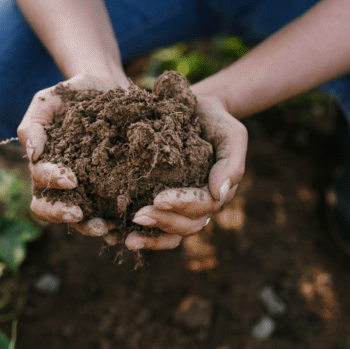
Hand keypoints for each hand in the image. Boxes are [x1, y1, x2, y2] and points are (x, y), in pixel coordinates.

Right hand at [17, 74, 126, 238]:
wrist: (107, 86)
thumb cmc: (71, 95)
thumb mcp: (47, 102)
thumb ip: (33, 126)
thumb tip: (33, 155)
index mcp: (45, 167)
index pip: (40, 185)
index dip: (52, 185)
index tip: (70, 179)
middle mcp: (64, 185)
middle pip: (54, 211)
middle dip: (64, 215)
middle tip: (80, 214)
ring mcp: (89, 189)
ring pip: (82, 218)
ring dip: (91, 226)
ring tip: (107, 226)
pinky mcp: (113, 187)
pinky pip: (113, 211)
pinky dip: (119, 222)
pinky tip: (128, 224)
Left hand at [124, 92, 246, 249]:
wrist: (195, 109)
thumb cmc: (216, 120)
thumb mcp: (231, 135)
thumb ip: (231, 163)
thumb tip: (219, 195)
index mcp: (217, 191)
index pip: (204, 207)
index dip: (183, 205)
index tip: (159, 198)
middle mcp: (199, 204)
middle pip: (187, 225)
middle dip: (163, 222)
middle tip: (138, 215)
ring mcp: (180, 206)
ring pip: (172, 233)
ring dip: (151, 237)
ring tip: (128, 238)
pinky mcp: (160, 201)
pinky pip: (155, 226)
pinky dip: (140, 234)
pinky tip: (117, 237)